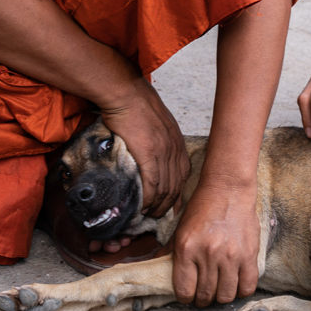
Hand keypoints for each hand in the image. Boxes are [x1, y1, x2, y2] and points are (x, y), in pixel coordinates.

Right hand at [97, 79, 188, 217]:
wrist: (127, 93)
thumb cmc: (137, 105)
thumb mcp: (159, 123)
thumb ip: (161, 140)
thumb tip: (153, 153)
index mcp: (178, 143)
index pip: (183, 176)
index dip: (178, 194)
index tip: (172, 206)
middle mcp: (175, 149)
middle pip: (176, 186)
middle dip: (167, 205)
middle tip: (157, 217)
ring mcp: (163, 152)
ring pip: (165, 189)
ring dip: (156, 206)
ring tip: (147, 215)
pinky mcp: (149, 154)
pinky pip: (152, 184)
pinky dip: (147, 198)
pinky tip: (142, 206)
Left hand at [172, 180, 259, 305]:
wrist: (228, 189)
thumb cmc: (202, 208)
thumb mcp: (180, 229)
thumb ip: (170, 253)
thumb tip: (159, 272)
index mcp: (186, 249)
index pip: (184, 291)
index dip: (185, 298)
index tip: (189, 294)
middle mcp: (208, 254)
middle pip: (205, 296)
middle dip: (202, 299)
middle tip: (204, 293)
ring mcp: (230, 256)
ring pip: (226, 295)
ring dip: (221, 296)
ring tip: (220, 288)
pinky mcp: (249, 254)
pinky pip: (247, 286)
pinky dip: (242, 291)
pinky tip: (236, 283)